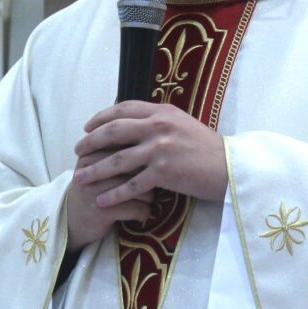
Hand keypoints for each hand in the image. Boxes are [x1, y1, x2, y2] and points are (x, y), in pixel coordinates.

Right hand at [65, 148, 154, 252]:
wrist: (72, 220)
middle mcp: (92, 170)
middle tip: (152, 184)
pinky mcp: (103, 211)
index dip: (143, 158)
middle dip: (151, 176)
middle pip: (137, 166)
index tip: (147, 167)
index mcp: (92, 153)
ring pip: (140, 188)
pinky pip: (138, 208)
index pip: (127, 147)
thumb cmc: (93, 188)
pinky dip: (145, 213)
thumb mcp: (97, 165)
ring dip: (150, 196)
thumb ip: (115, 150)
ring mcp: (96, 191)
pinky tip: (142, 214)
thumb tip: (148, 138)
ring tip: (147, 200)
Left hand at [72, 100, 227, 214]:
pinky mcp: (164, 172)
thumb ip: (158, 122)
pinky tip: (101, 199)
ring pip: (117, 160)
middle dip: (90, 141)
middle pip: (113, 131)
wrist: (230, 167)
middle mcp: (158, 126)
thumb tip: (135, 122)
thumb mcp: (182, 124)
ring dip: (95, 169)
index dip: (101, 117)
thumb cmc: (207, 149)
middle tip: (77, 150)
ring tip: (79, 177)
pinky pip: (131, 184)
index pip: (124, 108)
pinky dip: (114, 193)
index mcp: (162, 111)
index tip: (88, 127)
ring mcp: (160, 149)